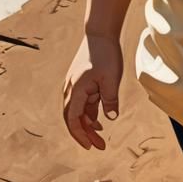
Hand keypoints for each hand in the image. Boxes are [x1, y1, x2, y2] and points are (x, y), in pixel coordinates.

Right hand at [62, 33, 122, 149]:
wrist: (100, 34)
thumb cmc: (105, 54)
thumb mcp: (111, 79)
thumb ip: (110, 100)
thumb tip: (110, 119)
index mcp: (76, 91)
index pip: (73, 120)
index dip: (81, 135)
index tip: (90, 147)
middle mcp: (71, 90)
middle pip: (73, 119)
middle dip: (84, 135)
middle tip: (99, 147)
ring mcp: (75, 86)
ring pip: (78, 112)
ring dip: (88, 125)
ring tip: (100, 138)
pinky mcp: (82, 83)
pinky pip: (83, 103)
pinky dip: (89, 114)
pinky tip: (99, 121)